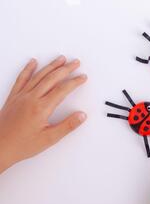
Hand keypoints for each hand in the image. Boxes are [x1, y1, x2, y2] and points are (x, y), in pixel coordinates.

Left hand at [0, 56, 86, 172]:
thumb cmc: (21, 144)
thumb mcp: (49, 139)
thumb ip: (67, 126)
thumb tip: (81, 116)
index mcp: (41, 108)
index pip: (62, 90)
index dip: (74, 82)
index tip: (82, 77)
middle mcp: (31, 98)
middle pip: (51, 78)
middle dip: (65, 69)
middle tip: (76, 63)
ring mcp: (21, 96)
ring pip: (38, 76)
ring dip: (51, 66)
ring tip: (61, 59)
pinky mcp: (13, 97)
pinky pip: (21, 79)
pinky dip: (28, 69)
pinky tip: (33, 62)